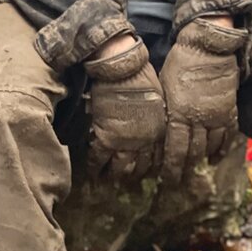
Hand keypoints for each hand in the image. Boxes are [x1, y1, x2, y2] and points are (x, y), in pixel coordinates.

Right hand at [84, 37, 165, 180]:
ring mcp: (124, 142)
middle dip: (133, 175)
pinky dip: (95, 168)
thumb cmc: (143, 77)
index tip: (145, 172)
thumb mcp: (157, 100)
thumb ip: (154, 116)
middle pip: (140, 167)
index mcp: (159, 132)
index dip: (150, 167)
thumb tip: (150, 121)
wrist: (124, 70)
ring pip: (119, 167)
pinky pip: (98, 158)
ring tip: (109, 179)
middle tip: (126, 180)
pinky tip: (92, 174)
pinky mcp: (106, 137)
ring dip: (114, 175)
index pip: (156, 158)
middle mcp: (144, 142)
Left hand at [160, 19, 249, 184]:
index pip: (174, 151)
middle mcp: (197, 120)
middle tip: (178, 181)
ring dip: (202, 160)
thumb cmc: (178, 63)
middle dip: (184, 169)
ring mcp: (216, 116)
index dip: (170, 168)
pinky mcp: (228, 109)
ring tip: (196, 170)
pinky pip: (227, 135)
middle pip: (192, 153)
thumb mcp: (163, 89)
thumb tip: (158, 131)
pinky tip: (216, 157)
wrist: (207, 47)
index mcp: (177, 115)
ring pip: (210, 146)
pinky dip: (222, 148)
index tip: (167, 179)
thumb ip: (165, 112)